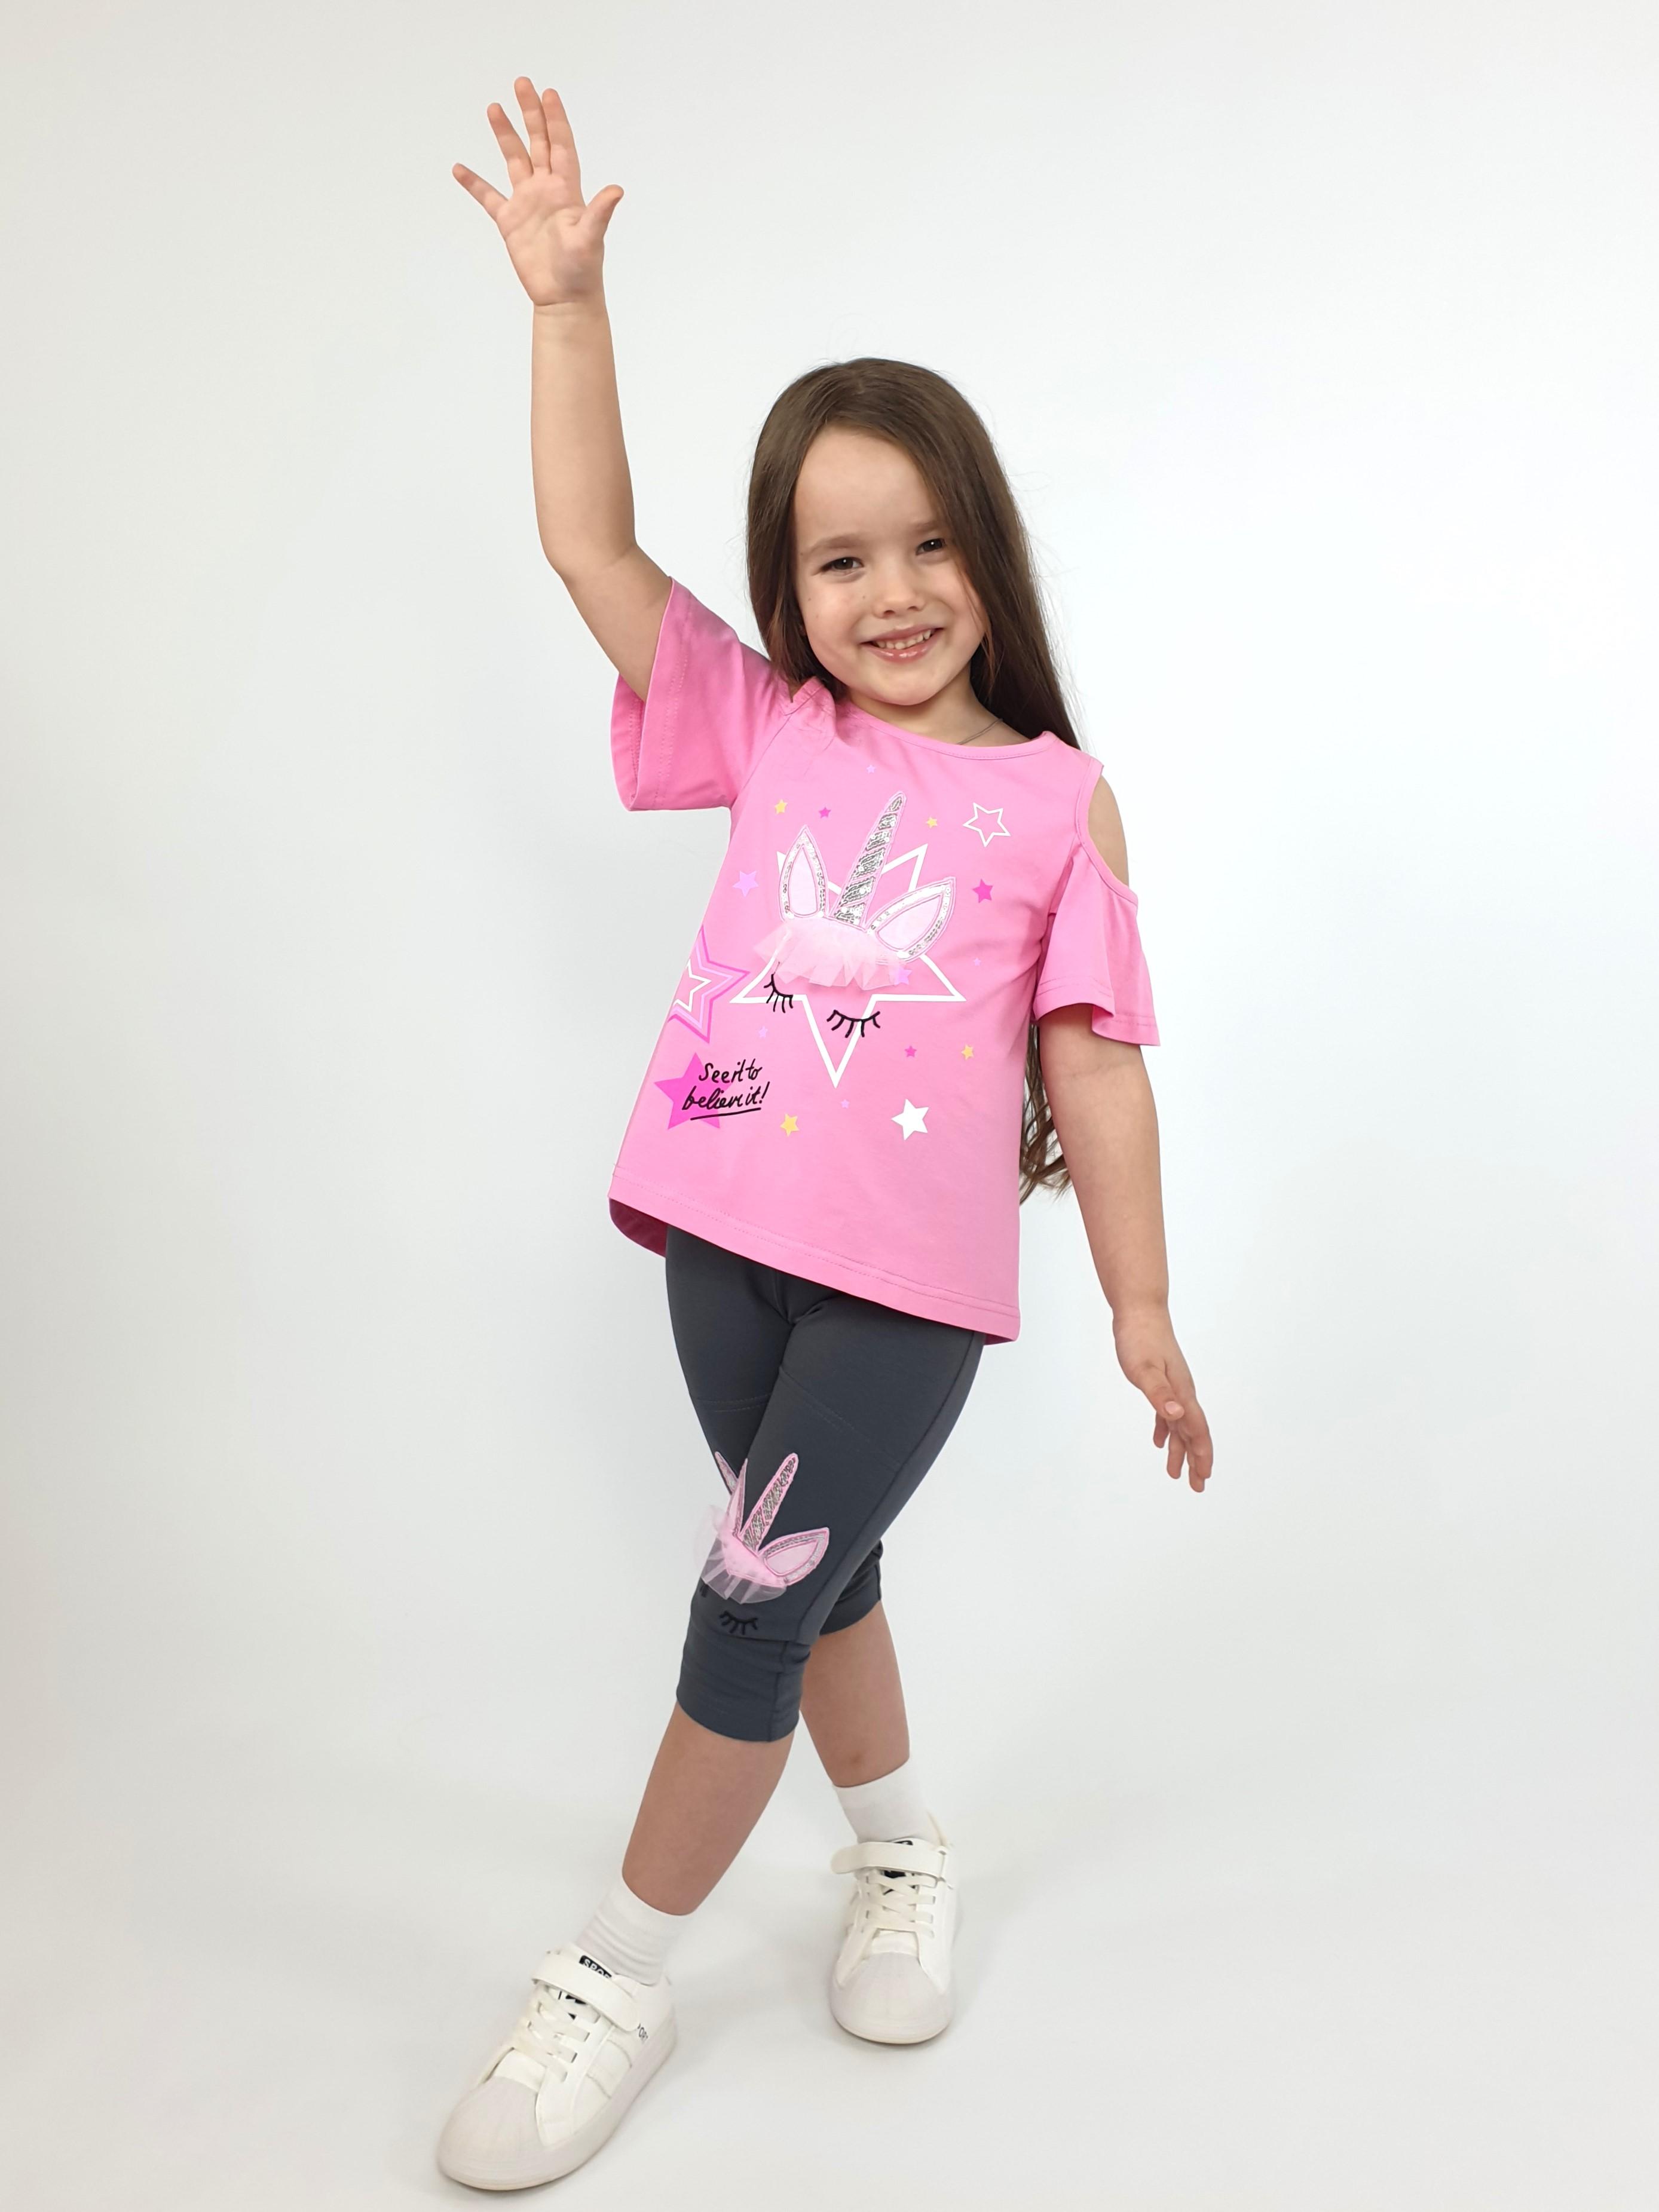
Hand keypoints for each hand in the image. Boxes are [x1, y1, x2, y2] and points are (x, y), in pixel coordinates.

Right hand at [452, 78, 622, 307]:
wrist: (564, 299)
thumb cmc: (582, 271)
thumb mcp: (591, 238)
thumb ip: (600, 212)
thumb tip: (617, 190)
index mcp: (567, 190)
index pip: (561, 145)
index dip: (555, 119)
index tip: (548, 92)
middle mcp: (546, 190)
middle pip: (537, 142)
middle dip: (530, 113)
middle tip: (522, 83)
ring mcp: (527, 204)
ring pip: (514, 160)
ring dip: (504, 135)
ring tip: (493, 108)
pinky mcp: (511, 222)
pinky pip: (488, 197)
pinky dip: (474, 183)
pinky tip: (459, 168)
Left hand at [1113, 1307, 1212, 1491]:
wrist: (1140, 1311)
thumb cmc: (1140, 1338)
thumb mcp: (1144, 1369)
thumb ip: (1160, 1393)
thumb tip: (1176, 1414)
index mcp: (1181, 1391)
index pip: (1196, 1428)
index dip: (1201, 1453)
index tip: (1203, 1476)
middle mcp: (1182, 1392)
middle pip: (1193, 1432)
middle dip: (1197, 1460)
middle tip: (1198, 1486)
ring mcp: (1173, 1386)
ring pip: (1181, 1426)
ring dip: (1181, 1450)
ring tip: (1177, 1474)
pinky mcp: (1161, 1381)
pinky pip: (1167, 1413)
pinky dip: (1166, 1430)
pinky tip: (1159, 1442)